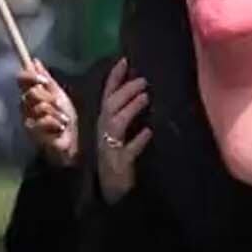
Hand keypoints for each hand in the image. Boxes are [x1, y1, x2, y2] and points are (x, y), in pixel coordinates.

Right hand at [18, 60, 79, 167]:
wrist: (73, 143)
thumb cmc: (65, 119)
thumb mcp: (59, 96)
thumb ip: (47, 80)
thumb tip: (34, 61)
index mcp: (31, 95)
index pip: (21, 79)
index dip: (30, 76)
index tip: (43, 79)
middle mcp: (26, 107)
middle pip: (32, 92)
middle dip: (49, 98)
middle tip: (59, 106)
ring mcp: (28, 121)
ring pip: (40, 107)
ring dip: (56, 113)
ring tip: (62, 121)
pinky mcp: (33, 135)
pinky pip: (44, 121)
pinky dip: (56, 123)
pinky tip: (60, 129)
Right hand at [95, 58, 150, 203]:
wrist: (111, 191)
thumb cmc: (117, 157)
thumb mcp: (119, 133)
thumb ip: (126, 114)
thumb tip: (143, 92)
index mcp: (104, 122)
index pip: (107, 95)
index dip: (114, 78)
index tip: (125, 60)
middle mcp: (104, 131)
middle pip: (110, 106)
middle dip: (125, 91)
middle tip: (143, 81)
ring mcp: (110, 147)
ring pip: (116, 124)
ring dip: (130, 109)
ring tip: (145, 98)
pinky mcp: (118, 164)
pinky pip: (127, 150)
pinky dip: (137, 141)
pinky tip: (148, 133)